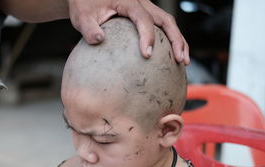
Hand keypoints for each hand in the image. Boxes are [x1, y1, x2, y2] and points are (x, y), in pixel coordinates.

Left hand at [67, 0, 188, 63]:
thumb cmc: (84, 5)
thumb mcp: (82, 16)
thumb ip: (88, 28)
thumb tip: (98, 40)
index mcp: (128, 1)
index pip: (143, 19)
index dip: (147, 36)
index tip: (147, 55)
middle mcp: (141, 3)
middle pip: (166, 20)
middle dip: (176, 40)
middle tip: (180, 60)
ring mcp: (145, 8)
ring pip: (168, 23)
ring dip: (178, 41)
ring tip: (183, 61)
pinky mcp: (144, 15)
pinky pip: (161, 27)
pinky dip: (170, 41)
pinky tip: (170, 58)